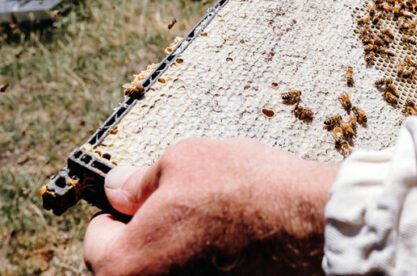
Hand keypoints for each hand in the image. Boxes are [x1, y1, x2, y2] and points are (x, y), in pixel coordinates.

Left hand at [83, 138, 337, 274]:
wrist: (311, 222)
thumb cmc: (247, 190)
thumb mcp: (184, 160)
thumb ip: (140, 179)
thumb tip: (120, 188)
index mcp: (124, 266)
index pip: (97, 237)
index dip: (121, 208)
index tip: (143, 197)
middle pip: (131, 261)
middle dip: (150, 231)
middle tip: (184, 204)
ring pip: (170, 268)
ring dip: (181, 247)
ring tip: (215, 218)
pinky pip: (201, 273)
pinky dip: (209, 260)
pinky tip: (235, 237)